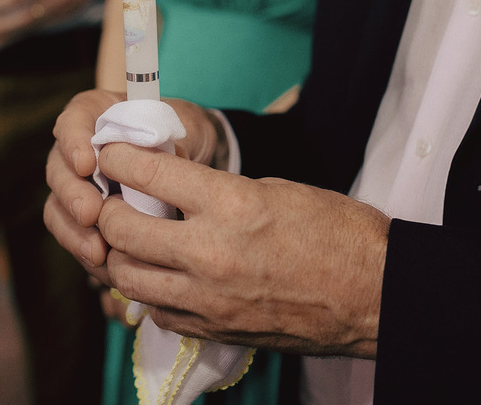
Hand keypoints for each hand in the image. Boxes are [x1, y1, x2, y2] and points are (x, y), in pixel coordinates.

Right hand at [42, 90, 225, 285]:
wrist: (191, 161)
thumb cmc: (182, 134)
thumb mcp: (181, 125)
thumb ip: (164, 136)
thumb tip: (153, 155)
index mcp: (94, 115)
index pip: (72, 122)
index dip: (74, 143)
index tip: (88, 164)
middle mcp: (76, 150)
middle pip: (58, 170)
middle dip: (72, 195)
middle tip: (91, 214)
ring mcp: (77, 187)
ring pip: (58, 210)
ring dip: (74, 233)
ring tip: (98, 252)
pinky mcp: (84, 221)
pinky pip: (75, 238)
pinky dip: (87, 253)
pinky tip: (107, 267)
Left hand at [94, 143, 388, 357]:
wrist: (374, 294)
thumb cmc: (336, 232)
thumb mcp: (274, 189)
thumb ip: (216, 192)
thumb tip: (174, 191)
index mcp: (230, 204)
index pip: (148, 172)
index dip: (118, 158)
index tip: (110, 153)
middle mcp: (210, 252)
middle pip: (120, 229)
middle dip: (106, 208)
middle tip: (113, 198)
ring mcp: (208, 297)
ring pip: (126, 276)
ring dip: (120, 253)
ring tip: (131, 239)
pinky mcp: (213, 329)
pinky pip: (156, 311)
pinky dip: (149, 291)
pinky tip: (162, 274)